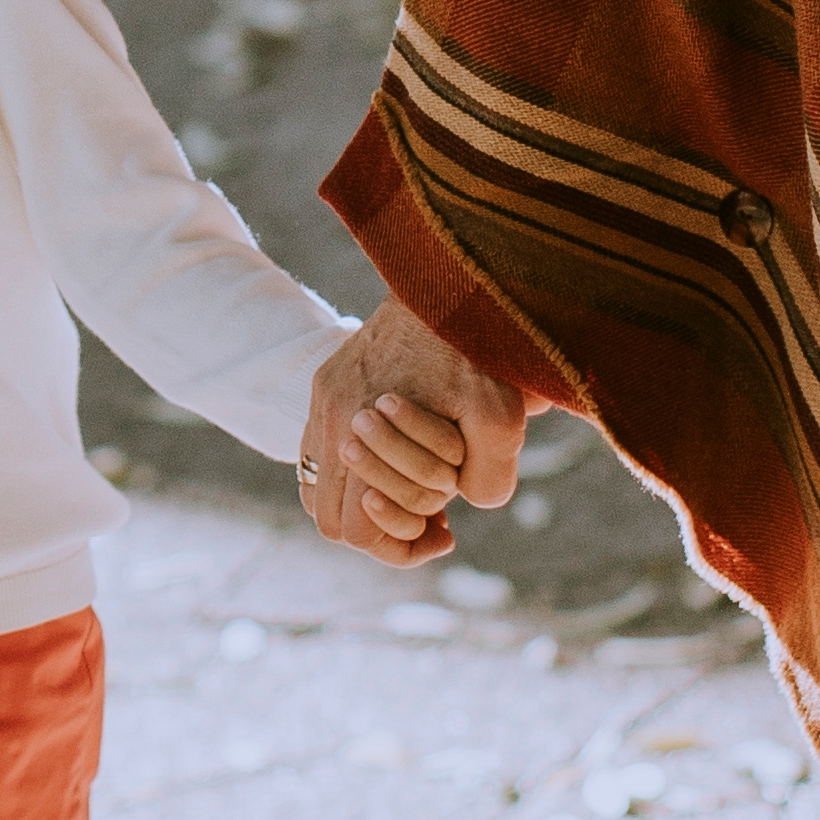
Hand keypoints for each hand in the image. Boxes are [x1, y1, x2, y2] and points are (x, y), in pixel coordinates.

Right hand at [299, 296, 521, 568]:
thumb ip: (487, 478)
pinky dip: (354, 471)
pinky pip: (319, 451)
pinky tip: (399, 460)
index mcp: (359, 428)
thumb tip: (461, 506)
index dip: (404, 543)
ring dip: (366, 500)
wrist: (446, 275)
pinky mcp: (327, 381)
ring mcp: (323, 398)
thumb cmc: (476, 348)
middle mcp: (330, 416)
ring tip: (416, 490)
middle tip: (435, 516)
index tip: (446, 529)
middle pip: (334, 520)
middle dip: (387, 528)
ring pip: (321, 489)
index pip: (357, 531)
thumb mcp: (501, 417)